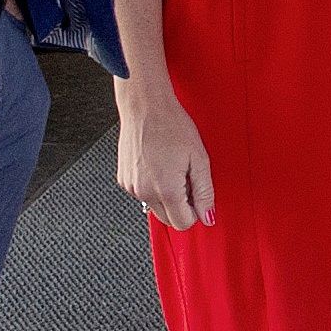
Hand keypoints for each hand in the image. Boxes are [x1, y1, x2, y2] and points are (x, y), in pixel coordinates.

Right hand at [115, 78, 216, 230]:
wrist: (145, 106)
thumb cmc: (171, 125)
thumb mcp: (199, 158)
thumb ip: (205, 192)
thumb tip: (207, 216)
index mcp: (165, 189)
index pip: (183, 223)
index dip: (194, 212)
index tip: (197, 196)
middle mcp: (144, 192)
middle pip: (168, 219)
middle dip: (180, 206)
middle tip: (185, 178)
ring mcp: (131, 186)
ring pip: (154, 206)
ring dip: (165, 195)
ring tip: (170, 167)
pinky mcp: (123, 179)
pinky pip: (142, 193)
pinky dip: (151, 186)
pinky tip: (157, 164)